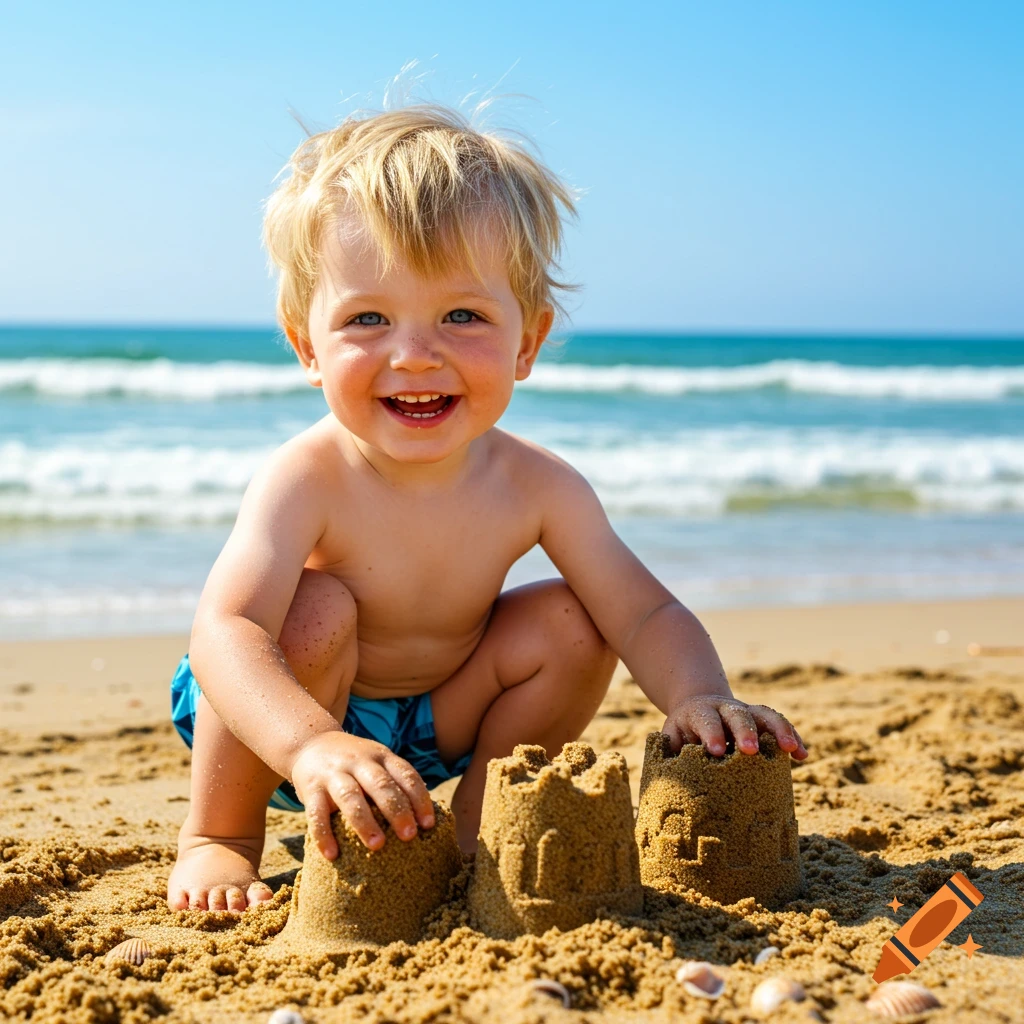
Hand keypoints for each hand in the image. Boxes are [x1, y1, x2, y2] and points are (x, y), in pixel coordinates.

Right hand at [289, 731, 435, 859]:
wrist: (311, 743)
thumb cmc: (354, 764)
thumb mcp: (376, 762)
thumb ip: (394, 783)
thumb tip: (422, 823)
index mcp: (381, 756)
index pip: (406, 774)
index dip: (419, 798)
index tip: (429, 824)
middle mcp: (359, 762)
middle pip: (381, 784)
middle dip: (397, 810)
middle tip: (409, 836)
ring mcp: (333, 773)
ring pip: (350, 796)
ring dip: (365, 822)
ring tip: (378, 845)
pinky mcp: (310, 788)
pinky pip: (316, 813)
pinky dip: (324, 835)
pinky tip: (332, 855)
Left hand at [663, 694, 807, 759]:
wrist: (697, 706)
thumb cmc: (683, 733)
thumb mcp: (671, 738)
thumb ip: (671, 754)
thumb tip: (669, 780)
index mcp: (699, 712)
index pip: (706, 720)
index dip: (711, 734)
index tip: (716, 751)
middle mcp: (725, 709)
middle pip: (738, 715)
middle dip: (746, 731)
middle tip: (751, 750)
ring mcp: (746, 712)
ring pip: (765, 714)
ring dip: (779, 730)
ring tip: (791, 749)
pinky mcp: (762, 720)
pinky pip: (780, 725)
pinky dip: (793, 737)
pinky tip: (802, 755)